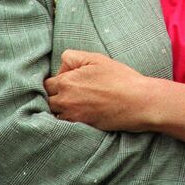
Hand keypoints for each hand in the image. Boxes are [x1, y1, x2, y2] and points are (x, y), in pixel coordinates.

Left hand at [43, 49, 184, 142]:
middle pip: (48, 99)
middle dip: (56, 95)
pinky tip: (80, 113)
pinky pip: (64, 124)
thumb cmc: (120, 78)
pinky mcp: (80, 127)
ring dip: (60, 108)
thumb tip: (61, 65)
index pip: (47, 83)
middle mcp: (65, 100)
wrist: (138, 102)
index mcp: (67, 82)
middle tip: (73, 91)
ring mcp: (72, 116)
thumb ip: (73, 57)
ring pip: (54, 113)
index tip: (69, 79)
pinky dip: (67, 119)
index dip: (58, 79)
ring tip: (76, 102)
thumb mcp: (97, 59)